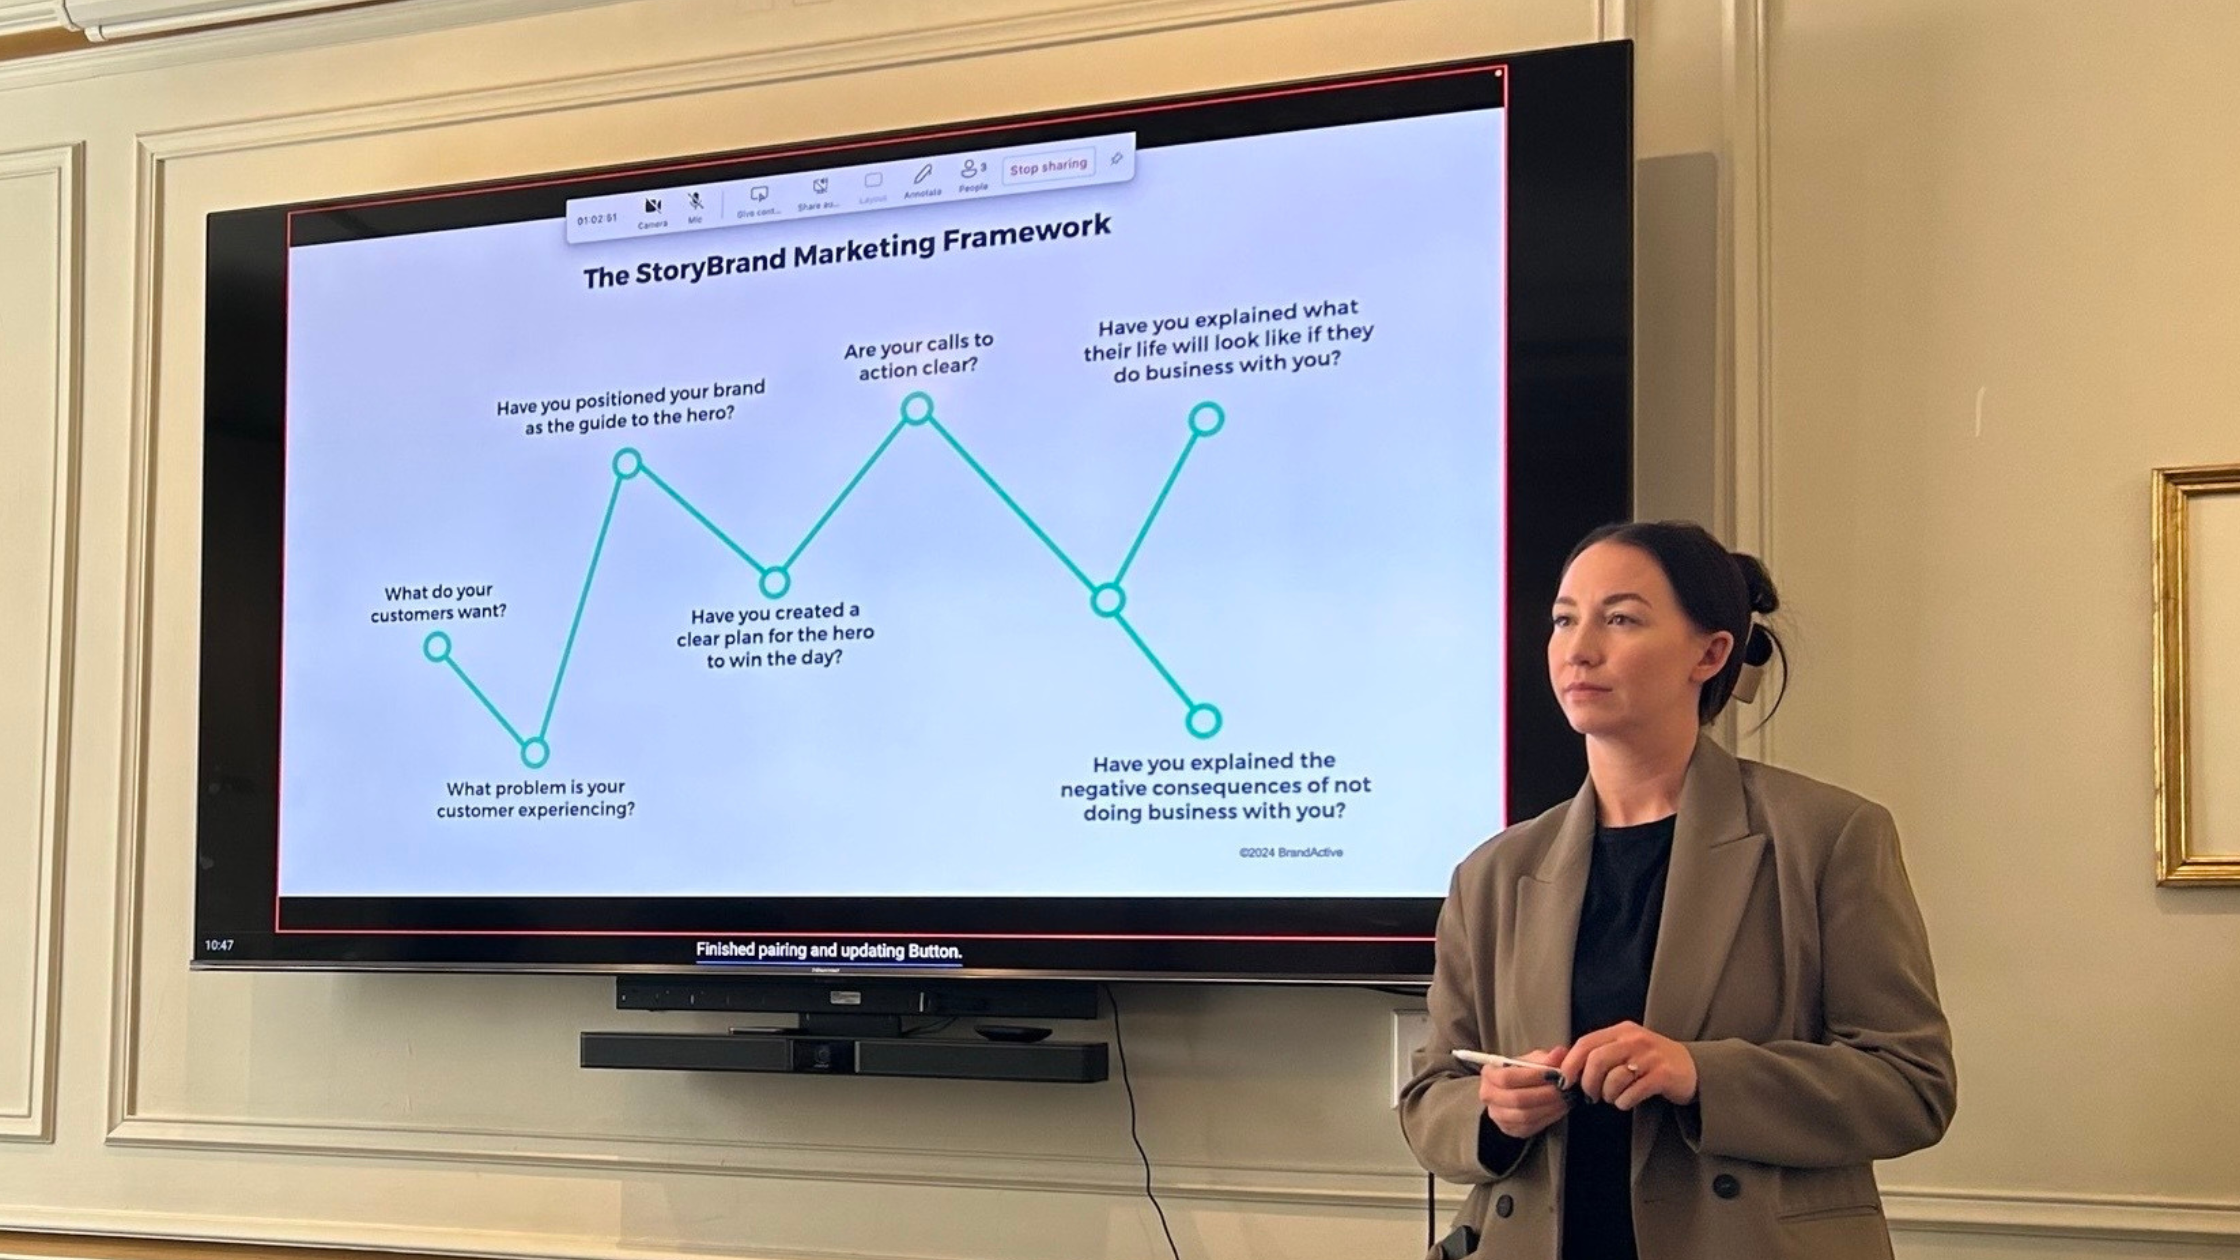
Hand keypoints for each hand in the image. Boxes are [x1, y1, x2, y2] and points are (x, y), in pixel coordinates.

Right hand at [1479, 1045, 1573, 1138]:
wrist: (1515, 1091)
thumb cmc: (1522, 1073)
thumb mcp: (1531, 1060)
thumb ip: (1545, 1058)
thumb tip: (1559, 1053)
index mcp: (1489, 1074)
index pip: (1507, 1077)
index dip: (1532, 1076)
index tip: (1554, 1073)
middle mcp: (1488, 1096)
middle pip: (1517, 1099)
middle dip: (1545, 1094)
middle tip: (1564, 1088)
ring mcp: (1498, 1116)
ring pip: (1525, 1116)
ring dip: (1549, 1107)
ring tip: (1565, 1098)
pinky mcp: (1510, 1129)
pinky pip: (1531, 1127)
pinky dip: (1549, 1117)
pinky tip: (1559, 1108)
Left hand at [1559, 1022, 1696, 1110]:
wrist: (1692, 1068)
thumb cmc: (1651, 1061)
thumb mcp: (1626, 1047)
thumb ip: (1601, 1052)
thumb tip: (1568, 1069)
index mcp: (1621, 1031)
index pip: (1585, 1043)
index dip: (1570, 1064)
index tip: (1564, 1081)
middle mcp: (1635, 1039)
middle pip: (1596, 1060)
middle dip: (1588, 1083)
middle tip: (1591, 1095)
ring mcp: (1650, 1056)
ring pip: (1613, 1079)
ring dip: (1608, 1095)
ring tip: (1613, 1097)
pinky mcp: (1663, 1075)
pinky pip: (1632, 1092)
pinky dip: (1624, 1102)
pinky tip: (1627, 1101)